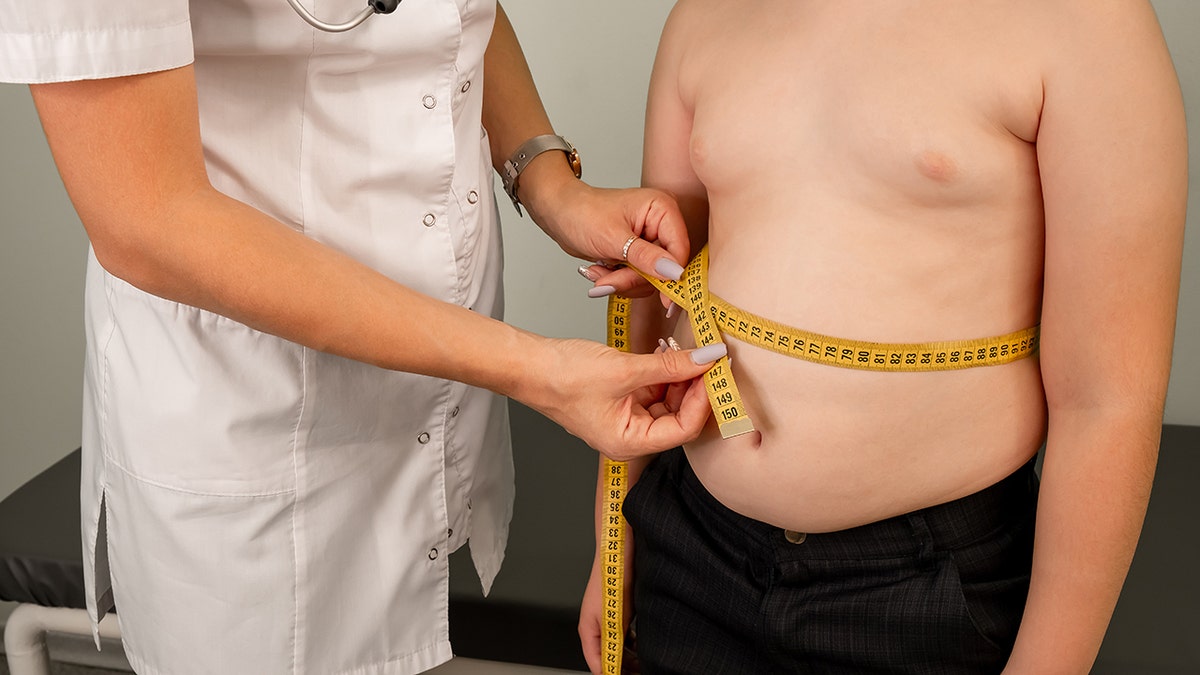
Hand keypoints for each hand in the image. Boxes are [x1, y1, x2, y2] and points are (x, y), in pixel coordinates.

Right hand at [516, 337, 722, 459]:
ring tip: (691, 350)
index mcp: (629, 443)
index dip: (703, 401)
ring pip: (669, 401)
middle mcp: (630, 436)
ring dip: (681, 377)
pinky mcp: (622, 399)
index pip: (683, 429)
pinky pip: (654, 389)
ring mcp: (626, 417)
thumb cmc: (563, 377)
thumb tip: (706, 359)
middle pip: (679, 417)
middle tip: (711, 358)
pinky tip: (670, 352)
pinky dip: (665, 372)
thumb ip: (669, 366)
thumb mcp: (623, 369)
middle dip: (696, 388)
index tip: (715, 372)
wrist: (528, 365)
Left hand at [528, 177, 690, 299]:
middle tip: (608, 281)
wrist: (559, 214)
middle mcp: (661, 224)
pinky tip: (600, 269)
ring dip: (623, 281)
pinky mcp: (639, 254)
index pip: (680, 250)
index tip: (664, 301)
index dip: (672, 277)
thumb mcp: (613, 238)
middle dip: (633, 279)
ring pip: (651, 278)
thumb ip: (645, 257)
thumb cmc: (582, 213)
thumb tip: (674, 273)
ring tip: (598, 272)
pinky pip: (638, 278)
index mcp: (662, 209)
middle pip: (664, 268)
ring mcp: (650, 240)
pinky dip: (618, 279)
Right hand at [580, 550, 638, 673]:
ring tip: (644, 664)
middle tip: (639, 673)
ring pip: (617, 647)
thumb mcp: (614, 620)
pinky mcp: (619, 611)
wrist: (619, 551)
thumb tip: (612, 668)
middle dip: (622, 667)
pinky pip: (624, 635)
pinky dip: (633, 644)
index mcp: (588, 630)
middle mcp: (596, 626)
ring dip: (630, 657)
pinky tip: (643, 646)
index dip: (610, 674)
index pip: (597, 664)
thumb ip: (612, 646)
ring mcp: (607, 618)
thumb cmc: (611, 579)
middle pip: (607, 657)